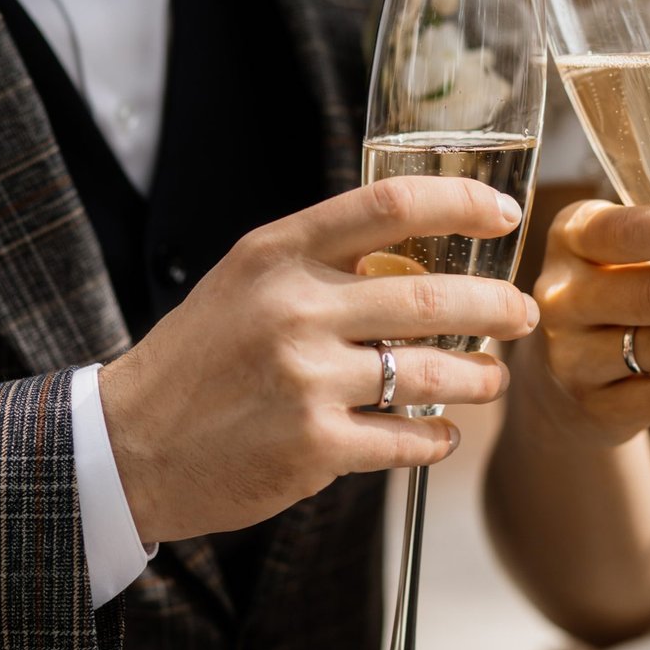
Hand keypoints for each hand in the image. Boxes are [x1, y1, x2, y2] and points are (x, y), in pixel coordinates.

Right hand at [100, 176, 538, 542]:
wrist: (129, 445)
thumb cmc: (197, 359)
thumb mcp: (245, 281)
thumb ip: (320, 262)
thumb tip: (417, 254)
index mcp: (278, 253)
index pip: (390, 205)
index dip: (460, 202)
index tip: (503, 213)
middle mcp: (295, 309)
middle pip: (431, 298)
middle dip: (495, 307)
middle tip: (521, 314)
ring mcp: (306, 380)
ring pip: (431, 374)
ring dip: (478, 379)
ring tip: (493, 380)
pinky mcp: (314, 447)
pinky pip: (406, 439)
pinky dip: (436, 439)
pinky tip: (442, 435)